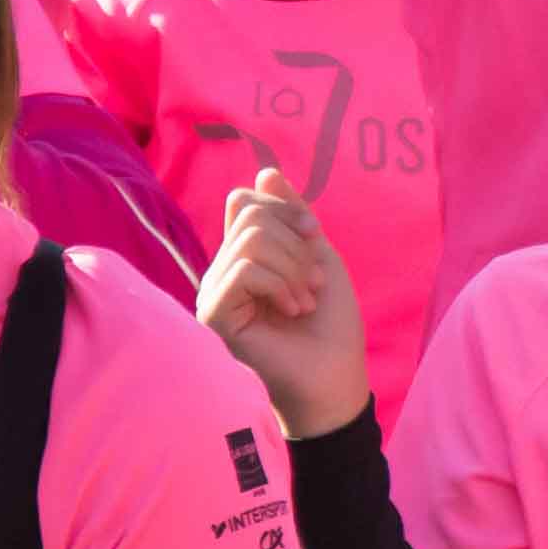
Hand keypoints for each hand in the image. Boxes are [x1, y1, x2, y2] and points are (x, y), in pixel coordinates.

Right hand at [195, 161, 371, 432]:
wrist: (333, 377)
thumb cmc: (329, 324)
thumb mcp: (318, 256)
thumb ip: (292, 215)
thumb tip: (266, 171)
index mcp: (244, 256)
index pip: (245, 201)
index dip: (284, 207)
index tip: (314, 234)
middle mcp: (223, 271)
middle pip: (250, 215)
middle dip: (295, 243)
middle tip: (315, 283)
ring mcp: (214, 292)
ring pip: (250, 239)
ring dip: (293, 267)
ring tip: (305, 301)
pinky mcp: (214, 314)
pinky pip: (243, 269)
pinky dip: (279, 283)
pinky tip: (293, 310)